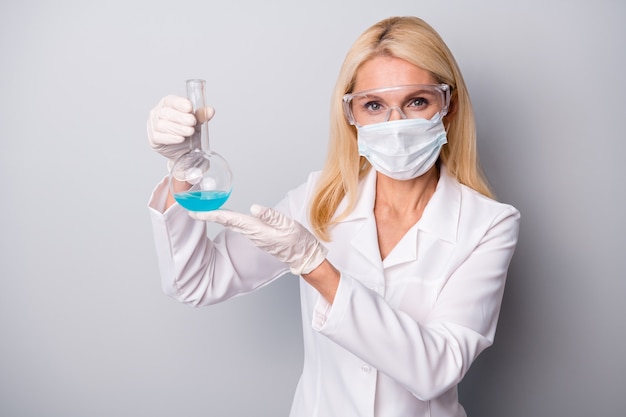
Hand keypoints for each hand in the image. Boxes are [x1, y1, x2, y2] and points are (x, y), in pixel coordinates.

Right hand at [147, 95, 214, 167]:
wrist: (183, 151)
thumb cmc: (187, 132)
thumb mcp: (196, 122)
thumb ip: (201, 116)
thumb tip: (210, 110)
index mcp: (168, 104)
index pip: (171, 100)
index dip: (179, 103)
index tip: (189, 108)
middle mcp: (158, 113)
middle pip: (166, 113)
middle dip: (180, 117)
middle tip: (192, 122)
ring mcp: (153, 126)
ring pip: (162, 125)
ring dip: (178, 128)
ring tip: (190, 132)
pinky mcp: (154, 139)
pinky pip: (159, 137)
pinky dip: (171, 138)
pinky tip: (180, 138)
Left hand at [189, 204, 327, 275]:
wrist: (302, 255)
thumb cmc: (296, 240)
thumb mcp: (287, 225)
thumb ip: (271, 216)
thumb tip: (254, 208)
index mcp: (256, 229)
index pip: (229, 219)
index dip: (211, 214)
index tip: (194, 212)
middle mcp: (251, 232)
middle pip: (225, 220)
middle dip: (207, 214)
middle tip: (191, 207)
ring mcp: (253, 235)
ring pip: (230, 223)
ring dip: (215, 216)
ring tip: (202, 208)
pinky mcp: (256, 235)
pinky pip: (236, 225)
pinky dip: (226, 218)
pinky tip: (221, 214)